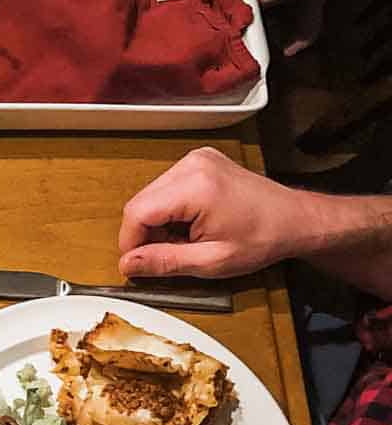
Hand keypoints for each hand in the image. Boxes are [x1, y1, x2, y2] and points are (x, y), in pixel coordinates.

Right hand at [117, 147, 314, 278]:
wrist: (296, 220)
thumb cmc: (264, 238)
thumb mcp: (212, 261)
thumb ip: (165, 262)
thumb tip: (128, 264)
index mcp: (195, 186)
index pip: (137, 212)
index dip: (130, 242)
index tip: (137, 264)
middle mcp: (192, 165)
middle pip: (142, 202)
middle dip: (146, 234)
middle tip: (167, 256)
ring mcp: (196, 159)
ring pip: (152, 196)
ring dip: (158, 223)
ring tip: (185, 241)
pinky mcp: (200, 162)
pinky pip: (167, 188)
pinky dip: (171, 211)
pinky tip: (191, 225)